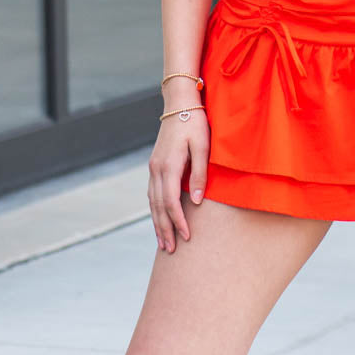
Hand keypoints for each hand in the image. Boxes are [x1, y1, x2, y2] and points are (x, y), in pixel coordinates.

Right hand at [147, 98, 208, 254]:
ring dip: (157, 223)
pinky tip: (159, 218)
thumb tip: (196, 203)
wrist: (180, 103)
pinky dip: (155, 209)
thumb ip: (199, 174)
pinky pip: (152, 193)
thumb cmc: (195, 123)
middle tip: (170, 250)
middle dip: (164, 229)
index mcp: (168, 166)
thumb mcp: (202, 146)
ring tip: (163, 242)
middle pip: (158, 207)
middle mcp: (156, 169)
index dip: (178, 222)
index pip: (171, 203)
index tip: (187, 238)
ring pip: (152, 202)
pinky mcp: (155, 164)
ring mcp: (153, 167)